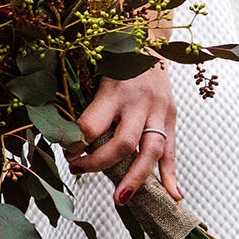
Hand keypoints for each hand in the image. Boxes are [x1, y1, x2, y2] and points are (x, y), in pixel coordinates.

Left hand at [67, 66, 181, 204]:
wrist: (149, 40)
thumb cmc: (114, 58)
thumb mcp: (94, 71)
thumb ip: (85, 101)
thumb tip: (65, 133)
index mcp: (113, 89)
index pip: (91, 125)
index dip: (75, 143)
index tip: (64, 150)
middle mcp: (139, 102)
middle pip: (122, 143)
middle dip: (99, 163)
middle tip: (78, 170)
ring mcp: (159, 111)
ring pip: (151, 151)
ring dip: (135, 178)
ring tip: (120, 198)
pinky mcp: (172, 118)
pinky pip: (172, 150)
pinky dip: (172, 175)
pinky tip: (174, 196)